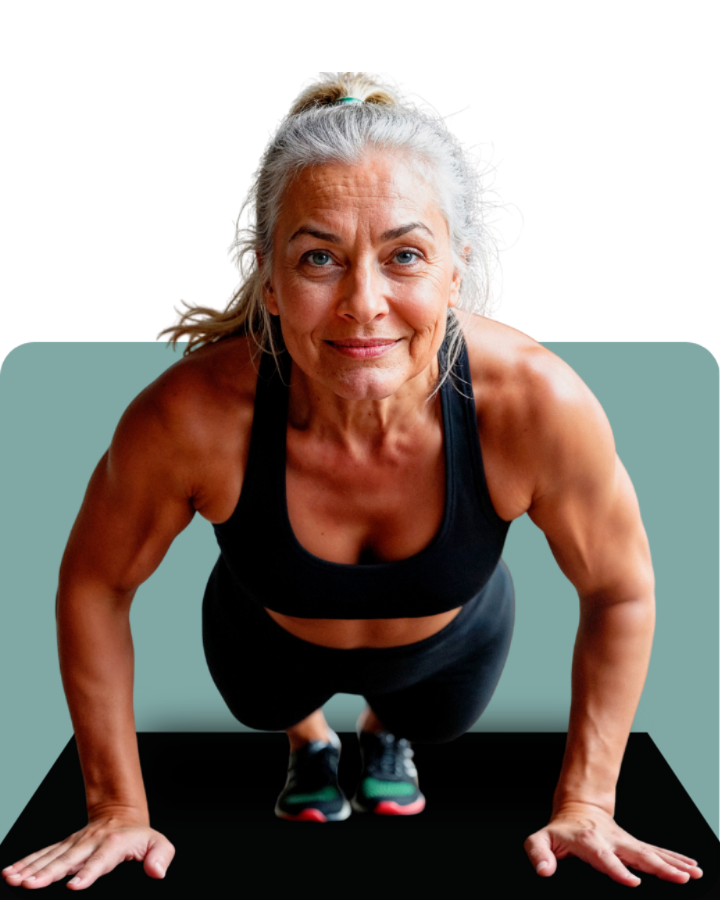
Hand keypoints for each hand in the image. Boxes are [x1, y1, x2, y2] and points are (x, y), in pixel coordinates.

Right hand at [1, 812, 174, 890]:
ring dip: (31, 868)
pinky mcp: (64, 846)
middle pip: (68, 860)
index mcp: (114, 845)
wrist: (121, 813)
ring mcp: (75, 844)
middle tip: (30, 884)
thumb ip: (161, 855)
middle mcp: (90, 843)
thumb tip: (157, 872)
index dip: (88, 872)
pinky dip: (26, 863)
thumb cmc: (139, 835)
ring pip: (50, 857)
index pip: (100, 861)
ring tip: (13, 879)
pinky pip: (43, 854)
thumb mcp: (158, 842)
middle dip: (48, 873)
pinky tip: (10, 873)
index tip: (74, 885)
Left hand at [524, 803, 703, 886]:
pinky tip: (692, 867)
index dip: (618, 870)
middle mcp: (612, 841)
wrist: (578, 808)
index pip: (605, 859)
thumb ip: (538, 853)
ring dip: (673, 863)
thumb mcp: (541, 839)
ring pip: (652, 853)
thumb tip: (543, 870)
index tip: (633, 881)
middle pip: (637, 855)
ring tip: (692, 873)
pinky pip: (657, 851)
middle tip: (679, 877)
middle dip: (658, 867)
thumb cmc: (560, 830)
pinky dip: (675, 858)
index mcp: (590, 843)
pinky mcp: (634, 844)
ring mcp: (625, 842)